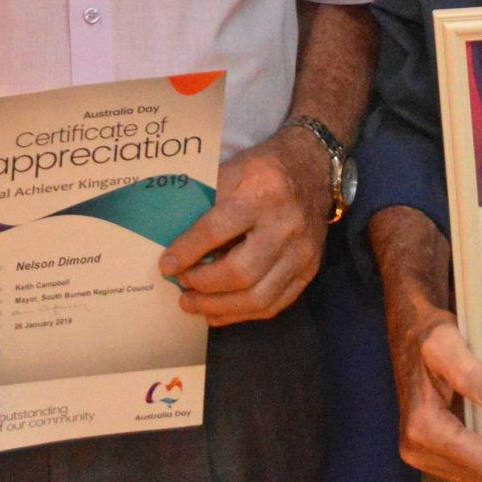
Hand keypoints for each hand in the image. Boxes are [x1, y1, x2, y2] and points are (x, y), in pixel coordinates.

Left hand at [158, 127, 329, 324]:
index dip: (189, 251)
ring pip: (258, 297)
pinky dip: (242, 314)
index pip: (219, 229)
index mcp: (264, 192)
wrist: (315, 167)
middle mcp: (287, 225)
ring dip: (219, 307)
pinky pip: (275, 304)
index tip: (166, 265)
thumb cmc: (265, 168)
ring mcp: (303, 252)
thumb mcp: (234, 168)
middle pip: (241, 271)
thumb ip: (207, 200)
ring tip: (193, 304)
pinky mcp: (310, 270)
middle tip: (181, 286)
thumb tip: (172, 236)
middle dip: (203, 285)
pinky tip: (218, 312)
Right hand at [389, 297, 481, 481]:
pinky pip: (472, 474)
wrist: (409, 336)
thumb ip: (468, 371)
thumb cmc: (427, 336)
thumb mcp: (445, 343)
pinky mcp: (437, 453)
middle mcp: (420, 449)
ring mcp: (427, 455)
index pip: (476, 460)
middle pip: (480, 477)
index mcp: (423, 427)